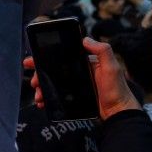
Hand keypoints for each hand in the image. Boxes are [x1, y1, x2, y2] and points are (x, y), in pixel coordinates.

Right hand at [23, 37, 139, 119]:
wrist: (118, 113)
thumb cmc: (117, 90)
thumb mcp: (112, 67)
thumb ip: (102, 51)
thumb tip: (85, 39)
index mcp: (86, 63)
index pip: (62, 57)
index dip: (46, 58)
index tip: (33, 62)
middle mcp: (79, 73)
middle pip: (54, 71)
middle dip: (40, 76)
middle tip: (34, 82)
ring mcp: (76, 86)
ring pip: (53, 84)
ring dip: (42, 89)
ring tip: (38, 95)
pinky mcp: (74, 97)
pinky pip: (56, 96)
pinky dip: (48, 98)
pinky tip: (43, 102)